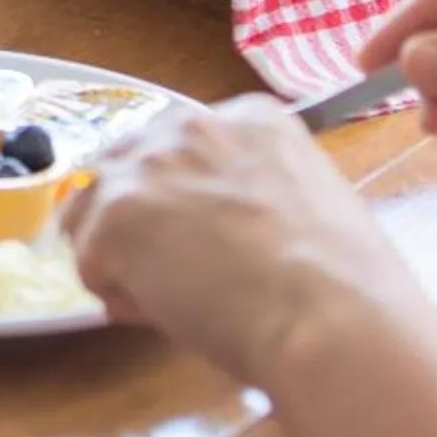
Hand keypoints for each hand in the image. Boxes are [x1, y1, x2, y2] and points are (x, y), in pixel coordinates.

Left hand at [64, 97, 435, 388]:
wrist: (333, 318)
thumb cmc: (345, 285)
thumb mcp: (311, 203)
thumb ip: (254, 192)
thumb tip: (224, 228)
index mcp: (250, 118)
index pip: (180, 149)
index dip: (185, 201)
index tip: (207, 240)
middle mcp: (191, 126)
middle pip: (128, 169)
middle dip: (142, 223)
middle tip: (182, 274)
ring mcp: (146, 166)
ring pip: (96, 214)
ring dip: (123, 258)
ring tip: (178, 299)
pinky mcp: (113, 215)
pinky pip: (92, 265)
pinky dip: (122, 299)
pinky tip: (172, 314)